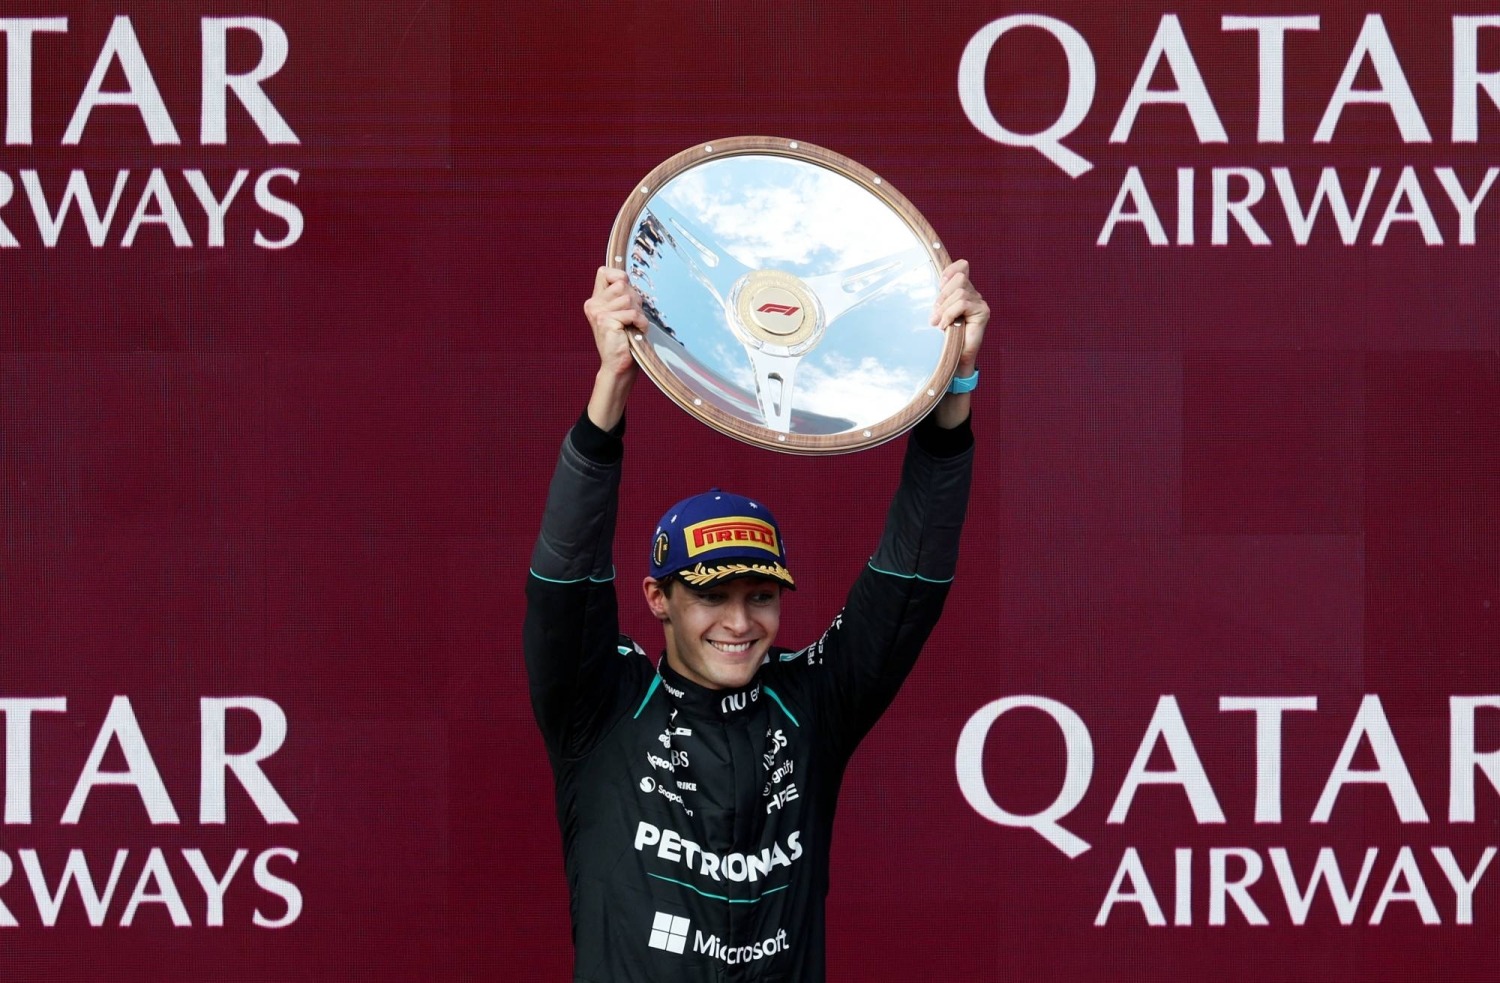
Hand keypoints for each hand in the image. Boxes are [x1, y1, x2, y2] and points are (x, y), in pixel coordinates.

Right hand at [584, 266, 645, 380]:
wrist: (618, 365)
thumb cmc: (625, 339)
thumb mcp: (622, 312)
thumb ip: (623, 296)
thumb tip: (629, 280)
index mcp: (595, 300)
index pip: (605, 272)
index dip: (620, 277)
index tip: (627, 294)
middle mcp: (593, 304)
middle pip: (622, 284)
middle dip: (635, 300)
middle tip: (632, 318)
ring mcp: (598, 312)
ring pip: (629, 299)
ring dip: (638, 313)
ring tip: (633, 326)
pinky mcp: (606, 321)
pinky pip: (632, 313)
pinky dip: (641, 323)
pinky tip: (636, 331)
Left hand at [929, 259, 988, 374]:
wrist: (955, 357)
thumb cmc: (944, 335)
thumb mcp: (938, 312)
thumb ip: (939, 298)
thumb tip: (936, 284)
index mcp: (962, 290)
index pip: (961, 266)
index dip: (950, 270)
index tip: (939, 283)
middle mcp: (973, 293)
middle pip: (958, 278)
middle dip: (942, 295)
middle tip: (934, 314)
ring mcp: (980, 302)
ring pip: (960, 292)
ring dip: (944, 308)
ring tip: (937, 322)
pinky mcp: (983, 312)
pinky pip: (963, 304)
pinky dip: (950, 314)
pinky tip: (945, 326)